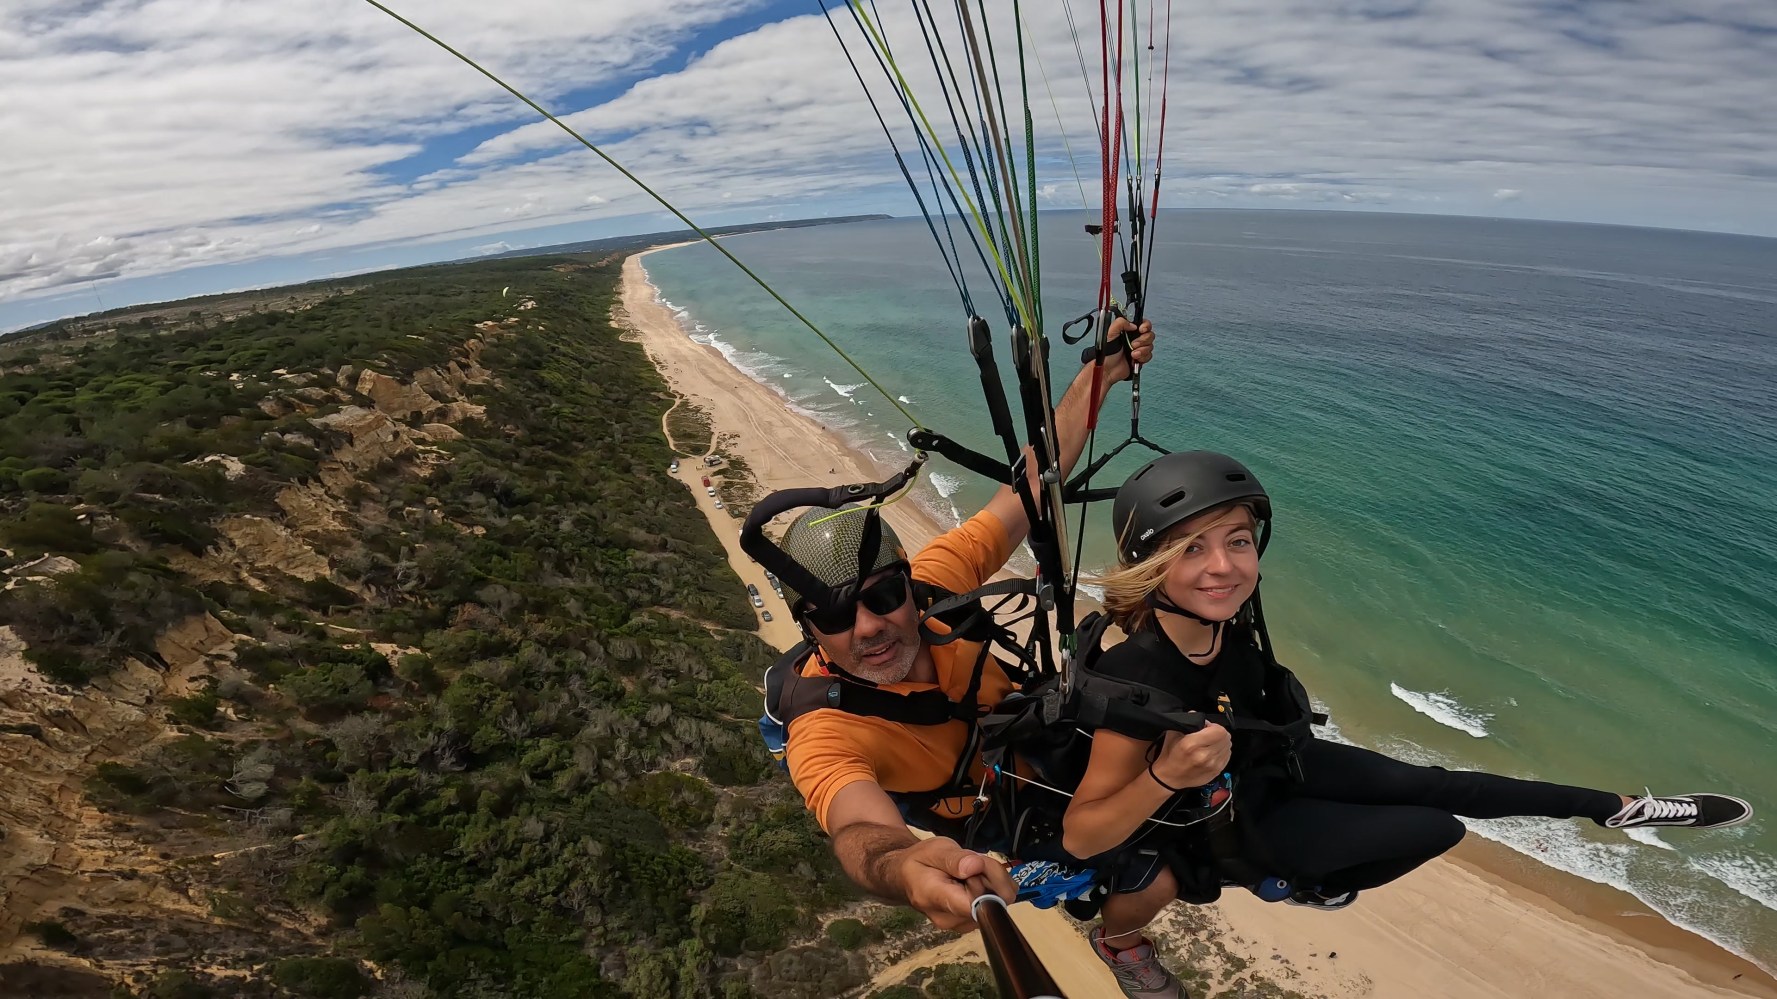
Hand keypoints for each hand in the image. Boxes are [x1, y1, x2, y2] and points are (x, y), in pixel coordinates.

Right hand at [890, 837, 1016, 932]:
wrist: (907, 878)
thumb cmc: (919, 862)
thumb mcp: (933, 850)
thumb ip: (954, 858)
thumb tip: (975, 867)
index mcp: (935, 900)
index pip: (974, 904)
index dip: (984, 882)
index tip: (975, 864)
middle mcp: (951, 920)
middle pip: (992, 902)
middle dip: (990, 875)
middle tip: (971, 863)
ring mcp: (962, 925)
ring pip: (998, 903)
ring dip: (992, 882)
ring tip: (970, 872)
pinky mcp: (971, 924)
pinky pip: (996, 906)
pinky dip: (992, 890)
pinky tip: (974, 882)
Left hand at [1098, 317, 1153, 383]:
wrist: (1109, 369)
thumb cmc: (1107, 353)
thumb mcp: (1110, 334)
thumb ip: (1120, 323)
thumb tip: (1132, 324)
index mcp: (1128, 331)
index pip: (1143, 323)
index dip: (1146, 325)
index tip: (1141, 330)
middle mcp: (1135, 339)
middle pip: (1150, 335)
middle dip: (1143, 340)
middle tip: (1133, 344)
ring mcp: (1139, 348)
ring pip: (1150, 346)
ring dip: (1142, 350)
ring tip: (1132, 354)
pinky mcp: (1141, 358)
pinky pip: (1149, 356)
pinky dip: (1143, 357)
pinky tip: (1134, 359)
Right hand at [1151, 721, 1230, 788]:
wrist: (1170, 778)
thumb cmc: (1170, 755)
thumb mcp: (1173, 734)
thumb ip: (1188, 722)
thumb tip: (1200, 717)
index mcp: (1192, 744)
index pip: (1219, 730)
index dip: (1214, 726)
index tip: (1207, 728)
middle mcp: (1204, 755)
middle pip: (1226, 738)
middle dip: (1219, 733)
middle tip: (1210, 735)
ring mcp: (1212, 765)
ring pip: (1228, 747)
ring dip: (1221, 743)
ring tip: (1211, 744)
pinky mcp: (1216, 772)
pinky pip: (1227, 757)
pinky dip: (1222, 752)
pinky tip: (1213, 752)